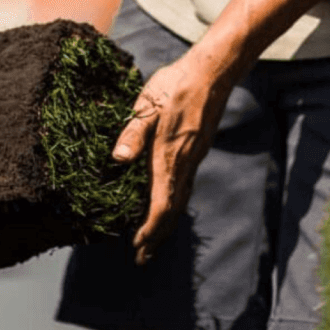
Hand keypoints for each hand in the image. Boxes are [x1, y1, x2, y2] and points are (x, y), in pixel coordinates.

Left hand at [112, 52, 232, 264]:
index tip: (137, 248)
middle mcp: (185, 164)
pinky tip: (166, 200)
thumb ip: (133, 134)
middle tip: (143, 257)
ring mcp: (194, 158)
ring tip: (152, 237)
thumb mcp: (147, 106)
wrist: (212, 72)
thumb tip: (117, 160)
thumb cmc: (175, 86)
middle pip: (173, 211)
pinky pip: (185, 185)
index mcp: (170, 158)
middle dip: (157, 236)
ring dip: (166, 222)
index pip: (161, 206)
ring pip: (181, 199)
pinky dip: (173, 203)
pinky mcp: (198, 150)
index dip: (150, 231)